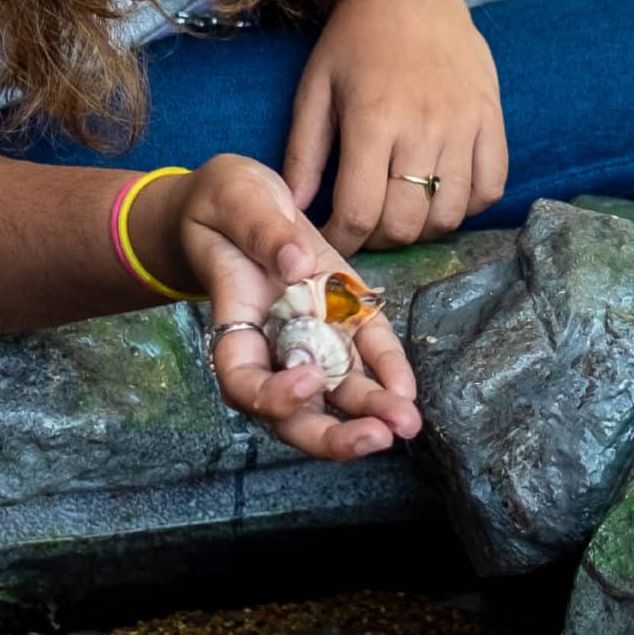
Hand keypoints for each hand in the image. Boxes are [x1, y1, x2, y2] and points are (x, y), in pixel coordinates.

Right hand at [135, 155, 422, 465]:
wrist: (240, 202)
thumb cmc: (225, 202)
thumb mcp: (235, 197)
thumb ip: (262, 229)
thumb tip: (296, 266)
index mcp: (235, 321)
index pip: (243, 381)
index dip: (272, 394)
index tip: (308, 379)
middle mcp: (273, 343)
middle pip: (293, 411)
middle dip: (331, 434)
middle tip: (375, 437)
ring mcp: (311, 336)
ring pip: (334, 393)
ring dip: (369, 414)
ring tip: (406, 424)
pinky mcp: (343, 318)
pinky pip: (365, 352)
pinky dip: (387, 372)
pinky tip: (408, 392)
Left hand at [284, 0, 508, 256]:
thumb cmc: (355, 38)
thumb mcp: (315, 88)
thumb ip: (303, 152)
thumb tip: (294, 209)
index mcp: (372, 120)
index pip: (359, 212)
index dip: (342, 240)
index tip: (334, 239)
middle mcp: (422, 128)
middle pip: (405, 223)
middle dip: (379, 239)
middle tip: (367, 226)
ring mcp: (463, 126)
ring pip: (449, 215)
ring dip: (422, 228)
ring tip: (403, 212)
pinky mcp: (490, 120)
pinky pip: (490, 189)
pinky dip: (466, 206)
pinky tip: (442, 194)